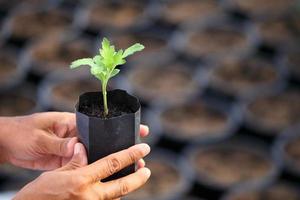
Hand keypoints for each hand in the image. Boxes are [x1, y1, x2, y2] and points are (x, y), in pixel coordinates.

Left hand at [0, 112, 149, 169]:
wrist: (6, 143)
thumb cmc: (21, 133)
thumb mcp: (39, 137)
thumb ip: (59, 143)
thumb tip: (78, 148)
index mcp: (71, 123)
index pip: (101, 123)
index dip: (119, 126)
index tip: (138, 128)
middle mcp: (75, 136)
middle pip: (103, 140)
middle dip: (122, 144)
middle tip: (142, 149)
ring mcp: (72, 149)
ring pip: (96, 154)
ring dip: (112, 159)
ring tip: (131, 165)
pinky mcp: (66, 161)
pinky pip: (85, 165)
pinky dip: (97, 169)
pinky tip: (109, 175)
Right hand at [14, 143, 150, 199]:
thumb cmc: (37, 195)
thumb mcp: (55, 174)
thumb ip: (74, 162)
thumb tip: (84, 149)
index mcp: (82, 181)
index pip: (113, 163)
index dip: (131, 154)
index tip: (143, 148)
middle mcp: (90, 196)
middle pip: (122, 186)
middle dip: (138, 177)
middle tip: (146, 170)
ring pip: (116, 198)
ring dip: (125, 188)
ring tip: (132, 178)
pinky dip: (112, 197)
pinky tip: (113, 190)